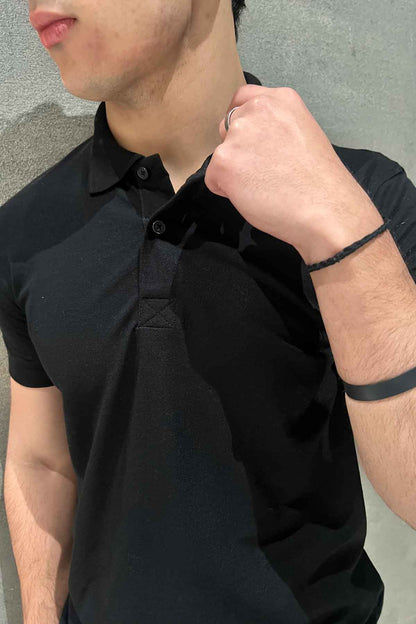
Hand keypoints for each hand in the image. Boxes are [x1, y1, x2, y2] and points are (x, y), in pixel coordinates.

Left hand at [204, 84, 378, 262]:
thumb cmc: (320, 183)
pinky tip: (253, 197)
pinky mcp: (224, 161)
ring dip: (233, 171)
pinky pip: (213, 179)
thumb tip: (255, 141)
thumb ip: (275, 128)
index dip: (242, 121)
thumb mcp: (303, 134)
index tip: (252, 141)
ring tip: (262, 186)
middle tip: (264, 172)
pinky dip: (226, 191)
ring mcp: (238, 135)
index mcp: (280, 99)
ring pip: (221, 154)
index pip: (243, 98)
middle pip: (228, 127)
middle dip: (238, 149)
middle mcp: (256, 110)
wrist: (325, 209)